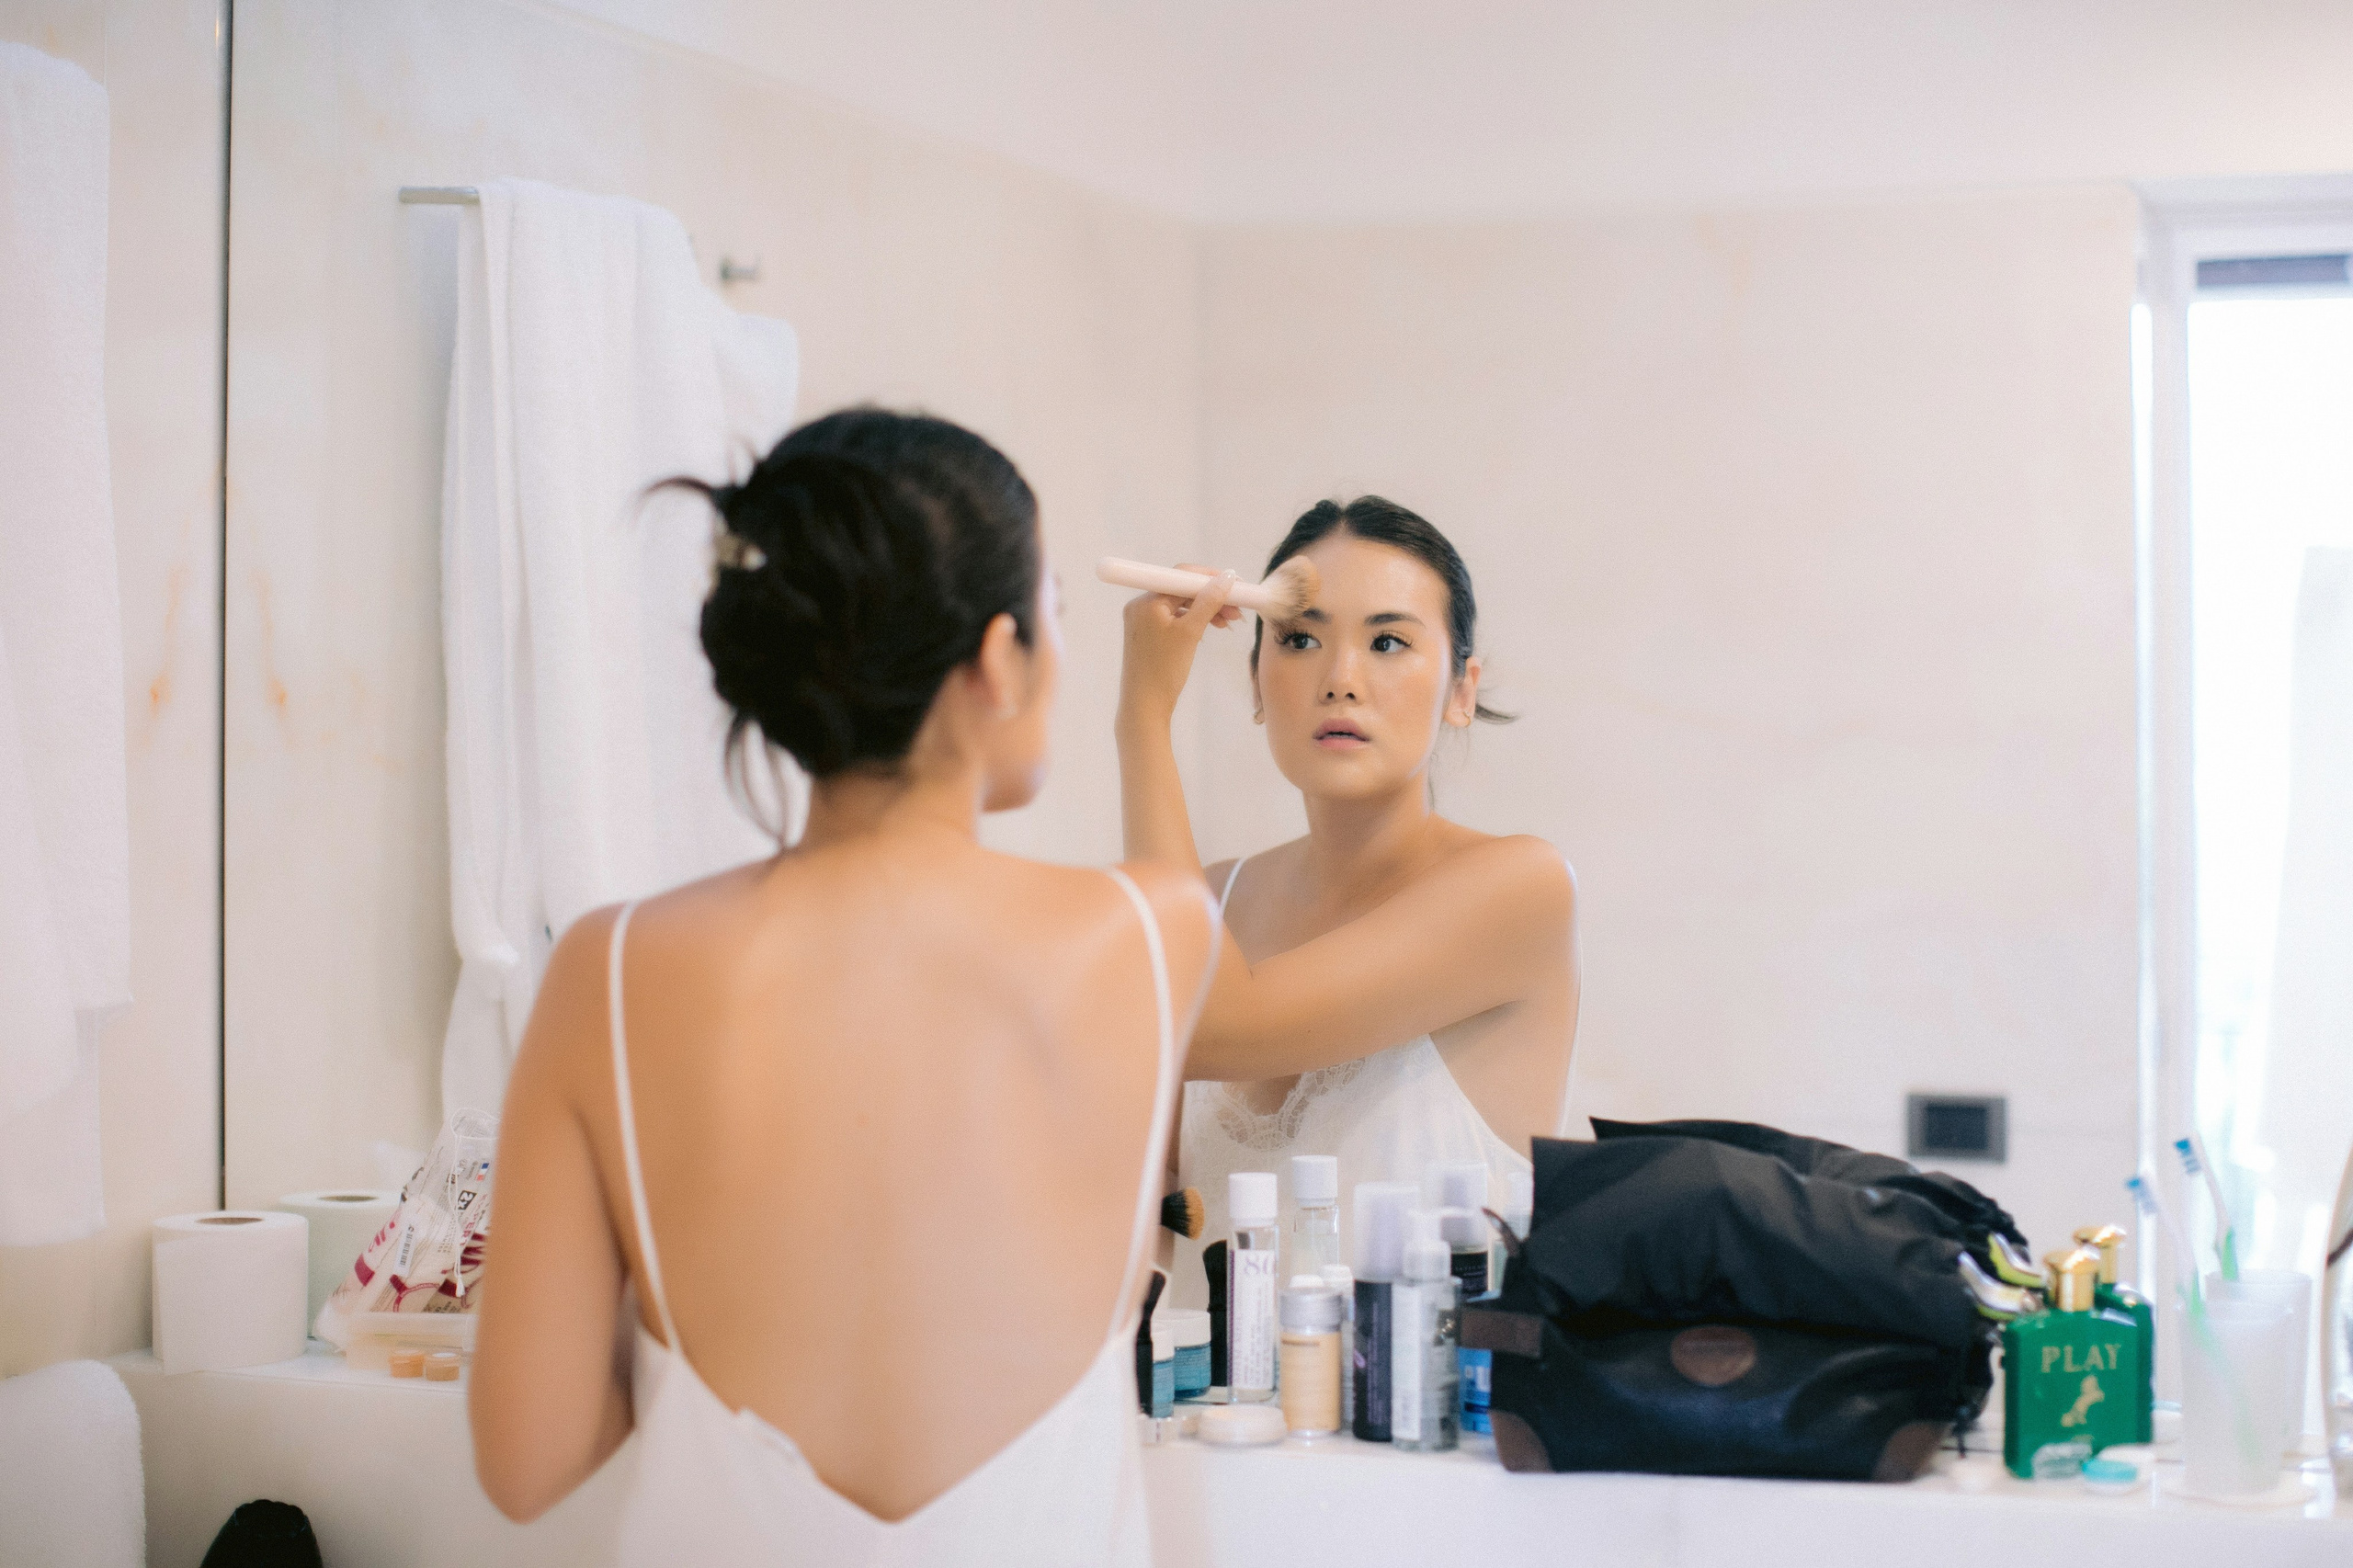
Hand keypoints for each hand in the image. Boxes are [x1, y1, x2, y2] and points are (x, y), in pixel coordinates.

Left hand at [1119, 565, 1238, 726]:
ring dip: (1206, 609)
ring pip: (1181, 604)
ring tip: (1229, 621)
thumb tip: (1228, 577)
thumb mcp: (1190, 632)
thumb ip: (1208, 602)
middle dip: (1211, 596)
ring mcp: (1143, 620)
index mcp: (1146, 601)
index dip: (1210, 577)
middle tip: (1237, 609)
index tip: (1236, 584)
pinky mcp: (1148, 634)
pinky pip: (1175, 618)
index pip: (1181, 575)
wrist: (1145, 707)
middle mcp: (1141, 605)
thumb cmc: (1165, 670)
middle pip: (1182, 590)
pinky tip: (1212, 628)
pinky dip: (1194, 620)